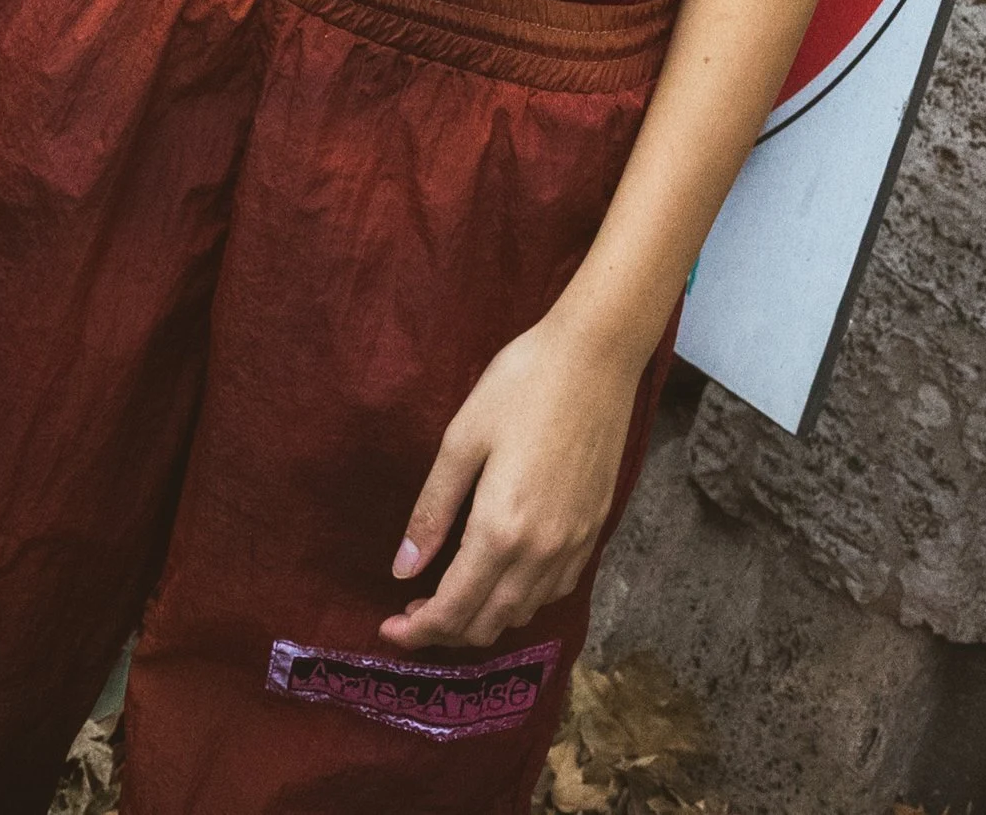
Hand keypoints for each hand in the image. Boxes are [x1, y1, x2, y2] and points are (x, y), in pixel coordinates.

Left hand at [380, 308, 648, 650]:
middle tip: (414, 608)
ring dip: (484, 618)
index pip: (453, 610)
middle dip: (445, 629)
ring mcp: (574, 544)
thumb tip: (402, 570)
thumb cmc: (522, 384)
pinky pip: (554, 590)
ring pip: (523, 613)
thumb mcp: (462, 439)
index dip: (417, 631)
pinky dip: (522, 600)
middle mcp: (542, 552)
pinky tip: (504, 573)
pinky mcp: (595, 529)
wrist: (596, 355)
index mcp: (501, 530)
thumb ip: (432, 511)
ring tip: (453, 591)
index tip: (389, 628)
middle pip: (488, 625)